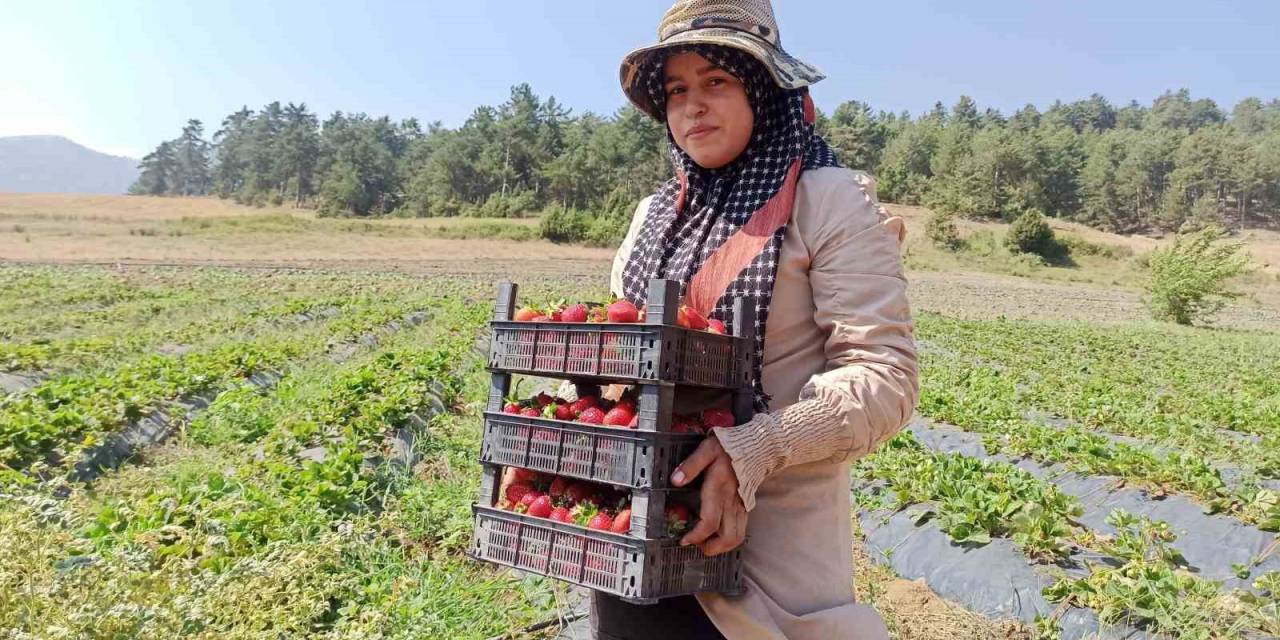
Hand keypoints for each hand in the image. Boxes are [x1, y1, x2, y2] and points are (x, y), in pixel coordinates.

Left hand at [671, 434, 747, 555]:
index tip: (684, 540)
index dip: (696, 536)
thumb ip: (691, 465)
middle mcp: (731, 502)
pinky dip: (730, 538)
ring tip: (706, 543)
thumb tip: (675, 480)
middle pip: (727, 537)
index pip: (709, 522)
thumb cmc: (728, 448)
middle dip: (711, 548)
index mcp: (719, 490)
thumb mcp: (706, 450)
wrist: (756, 447)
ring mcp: (741, 507)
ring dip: (722, 546)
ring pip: (737, 537)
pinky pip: (741, 530)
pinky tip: (718, 534)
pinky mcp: (746, 507)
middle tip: (696, 545)